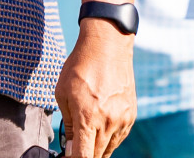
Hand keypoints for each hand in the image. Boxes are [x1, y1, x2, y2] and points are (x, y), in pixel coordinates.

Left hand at [55, 20, 135, 156]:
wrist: (107, 47)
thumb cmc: (80, 67)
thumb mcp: (63, 94)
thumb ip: (68, 124)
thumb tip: (70, 147)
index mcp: (88, 118)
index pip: (83, 157)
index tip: (68, 157)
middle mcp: (108, 123)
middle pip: (97, 155)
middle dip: (84, 155)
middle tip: (74, 147)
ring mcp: (122, 121)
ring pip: (109, 148)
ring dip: (97, 148)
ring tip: (86, 136)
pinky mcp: (131, 116)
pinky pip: (119, 137)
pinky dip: (108, 138)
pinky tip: (99, 128)